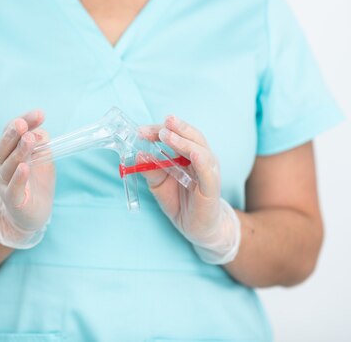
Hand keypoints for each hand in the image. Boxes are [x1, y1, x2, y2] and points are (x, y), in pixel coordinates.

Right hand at [0, 110, 54, 248]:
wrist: (32, 215)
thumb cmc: (36, 181)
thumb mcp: (42, 158)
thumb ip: (41, 144)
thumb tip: (41, 133)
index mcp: (7, 152)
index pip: (11, 132)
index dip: (24, 121)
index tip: (39, 114)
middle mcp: (1, 165)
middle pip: (3, 147)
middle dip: (12, 134)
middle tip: (22, 124)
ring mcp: (5, 183)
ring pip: (8, 166)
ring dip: (18, 152)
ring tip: (29, 140)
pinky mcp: (13, 200)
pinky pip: (13, 188)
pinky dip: (18, 178)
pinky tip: (25, 168)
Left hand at [139, 115, 239, 263]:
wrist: (198, 228)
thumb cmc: (180, 202)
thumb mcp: (159, 185)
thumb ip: (151, 170)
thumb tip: (138, 155)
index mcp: (188, 155)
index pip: (176, 135)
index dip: (158, 130)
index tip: (141, 130)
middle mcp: (201, 158)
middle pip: (190, 136)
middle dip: (175, 128)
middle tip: (162, 122)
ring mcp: (208, 171)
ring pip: (199, 149)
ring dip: (182, 140)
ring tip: (166, 135)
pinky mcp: (212, 187)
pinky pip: (207, 171)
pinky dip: (201, 160)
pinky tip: (193, 154)